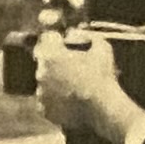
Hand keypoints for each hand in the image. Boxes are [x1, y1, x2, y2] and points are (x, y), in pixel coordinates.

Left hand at [33, 27, 129, 142]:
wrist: (102, 109)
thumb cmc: (102, 77)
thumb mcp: (103, 49)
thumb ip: (91, 37)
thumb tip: (83, 33)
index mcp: (51, 55)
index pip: (48, 38)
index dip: (58, 39)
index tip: (64, 42)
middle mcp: (41, 73)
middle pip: (45, 62)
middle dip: (56, 63)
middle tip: (73, 68)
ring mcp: (41, 92)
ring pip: (45, 83)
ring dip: (55, 83)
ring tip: (74, 87)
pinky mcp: (45, 109)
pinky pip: (47, 102)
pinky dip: (56, 101)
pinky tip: (70, 101)